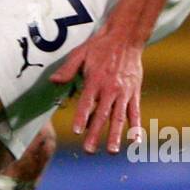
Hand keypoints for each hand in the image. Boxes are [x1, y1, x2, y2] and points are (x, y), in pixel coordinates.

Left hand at [50, 24, 143, 154]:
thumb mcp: (80, 54)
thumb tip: (53, 80)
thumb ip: (67, 69)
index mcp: (95, 80)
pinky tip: (135, 141)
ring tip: (111, 151)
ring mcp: (123, 92)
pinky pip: (135, 113)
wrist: (125, 38)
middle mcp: (110, 89)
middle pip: (101, 115)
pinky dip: (136, 127)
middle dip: (95, 134)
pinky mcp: (134, 93)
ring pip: (119, 118)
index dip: (82, 117)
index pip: (87, 103)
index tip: (77, 131)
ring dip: (114, 135)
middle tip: (88, 150)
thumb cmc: (100, 46)